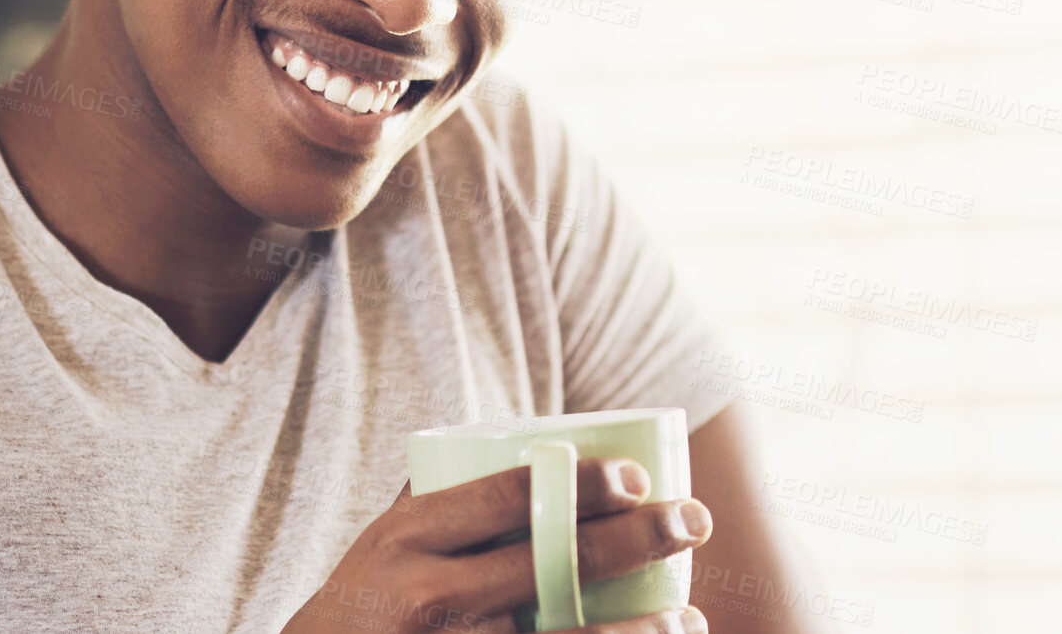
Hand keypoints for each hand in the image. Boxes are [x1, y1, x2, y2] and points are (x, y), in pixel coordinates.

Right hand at [280, 457, 713, 633]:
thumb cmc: (369, 599)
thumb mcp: (388, 539)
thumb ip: (446, 498)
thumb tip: (536, 447)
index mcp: (409, 537)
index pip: (506, 498)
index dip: (580, 485)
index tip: (636, 477)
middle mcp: (428, 597)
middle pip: (550, 566)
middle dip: (632, 541)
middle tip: (691, 520)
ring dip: (636, 633)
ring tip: (687, 618)